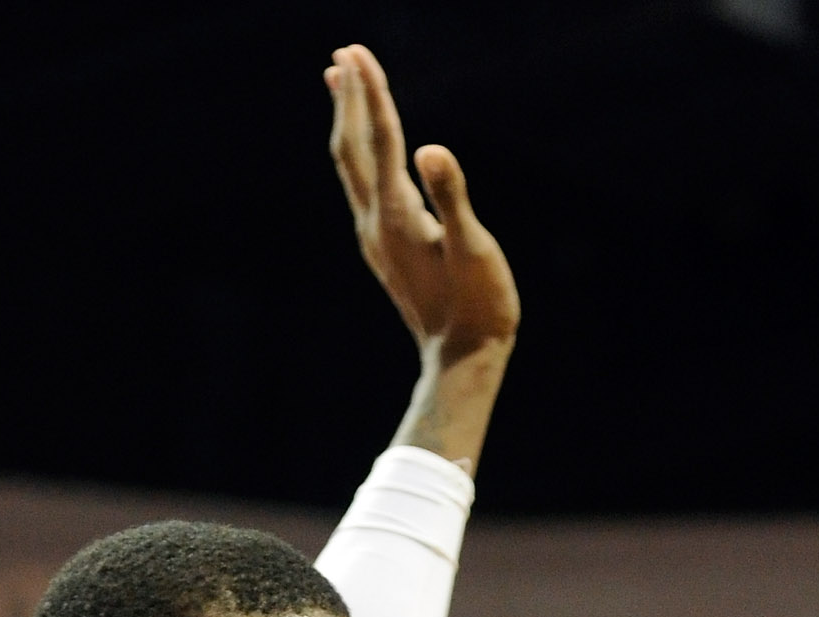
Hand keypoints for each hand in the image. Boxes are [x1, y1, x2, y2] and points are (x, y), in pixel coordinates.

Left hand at [326, 42, 519, 364]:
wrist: (462, 363)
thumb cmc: (479, 307)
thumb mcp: (474, 250)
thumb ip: (452, 197)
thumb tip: (429, 149)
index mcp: (398, 217)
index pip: (381, 140)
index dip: (372, 93)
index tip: (358, 51)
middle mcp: (376, 224)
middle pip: (353, 149)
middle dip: (349, 99)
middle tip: (343, 54)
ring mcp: (375, 239)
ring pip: (351, 168)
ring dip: (347, 123)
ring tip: (339, 83)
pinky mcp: (383, 250)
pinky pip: (362, 188)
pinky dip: (359, 154)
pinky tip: (366, 150)